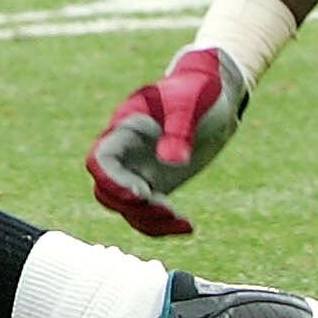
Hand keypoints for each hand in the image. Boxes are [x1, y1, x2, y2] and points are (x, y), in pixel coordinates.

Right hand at [87, 47, 249, 236]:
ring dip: (150, 221)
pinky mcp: (157, 182)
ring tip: (183, 222)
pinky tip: (188, 226)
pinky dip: (163, 225)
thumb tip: (171, 162)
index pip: (101, 161)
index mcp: (127, 129)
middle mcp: (127, 153)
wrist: (217, 94)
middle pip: (107, 190)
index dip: (113, 181)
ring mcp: (140, 169)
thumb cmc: (199, 91)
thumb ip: (179, 131)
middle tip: (167, 209)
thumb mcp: (191, 105)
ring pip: (127, 208)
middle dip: (132, 207)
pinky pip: (148, 212)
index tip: (141, 193)